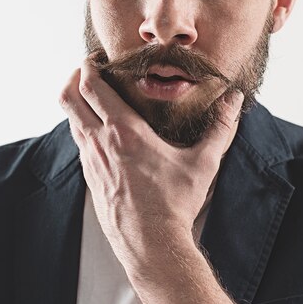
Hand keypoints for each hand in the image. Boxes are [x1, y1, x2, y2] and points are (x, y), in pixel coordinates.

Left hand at [60, 60, 242, 264]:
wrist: (152, 245)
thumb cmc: (175, 204)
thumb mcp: (203, 164)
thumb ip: (220, 128)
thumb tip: (234, 100)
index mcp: (124, 132)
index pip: (92, 87)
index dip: (88, 66)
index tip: (97, 58)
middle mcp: (100, 143)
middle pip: (68, 98)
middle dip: (74, 77)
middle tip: (88, 69)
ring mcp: (91, 162)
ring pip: (71, 120)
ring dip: (77, 103)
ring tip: (95, 97)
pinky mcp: (90, 178)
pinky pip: (79, 143)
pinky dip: (83, 127)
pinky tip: (103, 132)